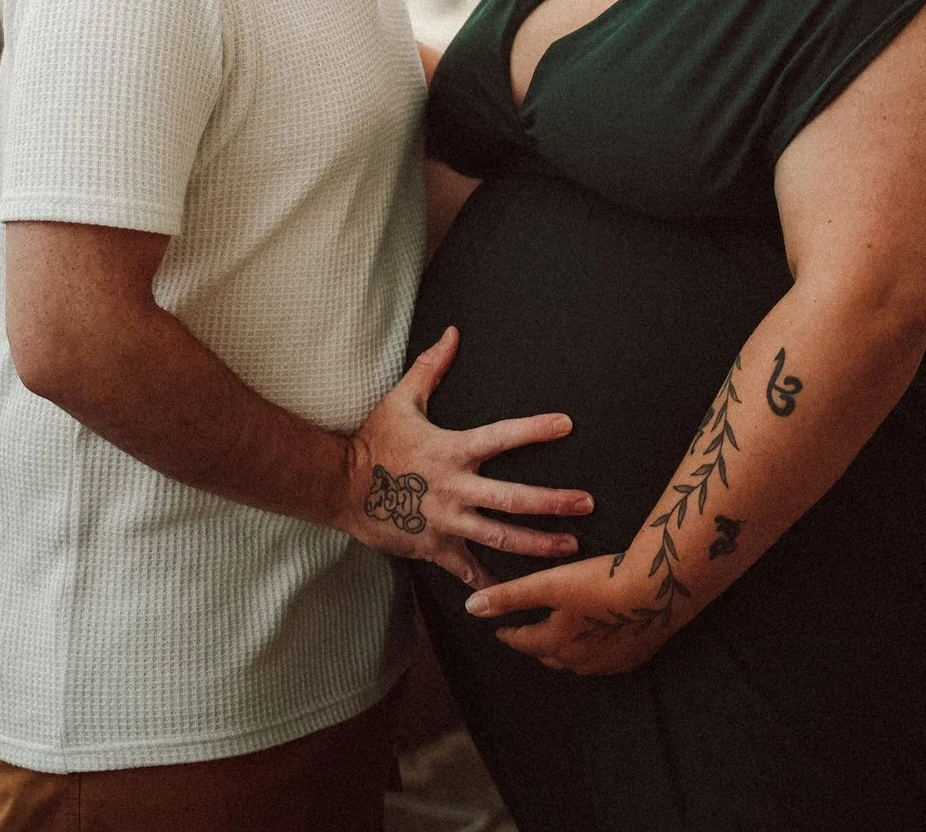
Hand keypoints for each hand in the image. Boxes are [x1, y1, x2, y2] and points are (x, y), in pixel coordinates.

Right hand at [338, 327, 592, 589]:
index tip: (567, 425)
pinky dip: (492, 583)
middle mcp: (455, 489)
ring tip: (571, 547)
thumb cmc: (374, 441)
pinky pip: (468, 570)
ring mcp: (447, 522)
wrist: (339, 486)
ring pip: (501, 537)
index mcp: (452, 451)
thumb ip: (431, 368)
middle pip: (513, 499)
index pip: (501, 437)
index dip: (534, 430)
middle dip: (553, 503)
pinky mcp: (435, 548)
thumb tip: (452, 333)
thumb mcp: (401, 400)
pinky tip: (517, 593)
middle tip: (586, 504)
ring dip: (538, 543)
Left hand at [463, 554, 678, 675]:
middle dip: (537, 647)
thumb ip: (511, 596)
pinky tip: (602, 642)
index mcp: (557, 641)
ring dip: (566, 653)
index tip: (501, 631)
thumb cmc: (601, 582)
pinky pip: (607, 660)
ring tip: (562, 640)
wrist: (658, 590)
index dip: (510, 634)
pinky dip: (596, 653)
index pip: (525, 641)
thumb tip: (471, 607)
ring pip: (579, 662)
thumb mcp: (550, 584)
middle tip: (529, 636)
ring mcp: (611, 661)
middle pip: (551, 656)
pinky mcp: (636, 656)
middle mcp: (581, 659)